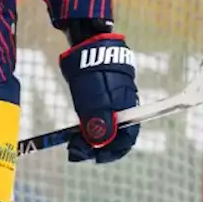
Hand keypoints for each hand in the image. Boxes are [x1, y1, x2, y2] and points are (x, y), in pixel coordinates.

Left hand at [58, 33, 138, 162]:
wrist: (90, 43)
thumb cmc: (94, 73)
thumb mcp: (94, 101)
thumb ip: (98, 124)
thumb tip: (97, 144)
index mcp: (129, 111)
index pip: (125, 141)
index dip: (109, 153)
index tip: (91, 158)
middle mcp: (125, 107)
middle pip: (115, 135)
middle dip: (96, 146)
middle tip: (75, 150)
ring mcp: (115, 99)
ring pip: (106, 125)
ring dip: (91, 136)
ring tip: (73, 141)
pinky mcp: (104, 92)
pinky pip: (100, 114)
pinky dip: (89, 123)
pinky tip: (78, 126)